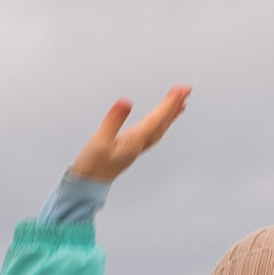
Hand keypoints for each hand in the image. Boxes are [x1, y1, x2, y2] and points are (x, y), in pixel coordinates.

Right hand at [67, 85, 191, 182]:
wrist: (87, 184)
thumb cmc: (92, 166)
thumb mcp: (100, 141)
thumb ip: (113, 121)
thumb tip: (126, 102)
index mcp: (135, 141)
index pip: (157, 119)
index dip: (170, 103)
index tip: (181, 89)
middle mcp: (139, 144)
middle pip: (162, 122)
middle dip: (174, 105)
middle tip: (186, 89)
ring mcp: (136, 147)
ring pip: (159, 128)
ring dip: (170, 114)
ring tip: (180, 102)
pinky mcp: (131, 147)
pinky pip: (152, 132)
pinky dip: (160, 123)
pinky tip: (160, 120)